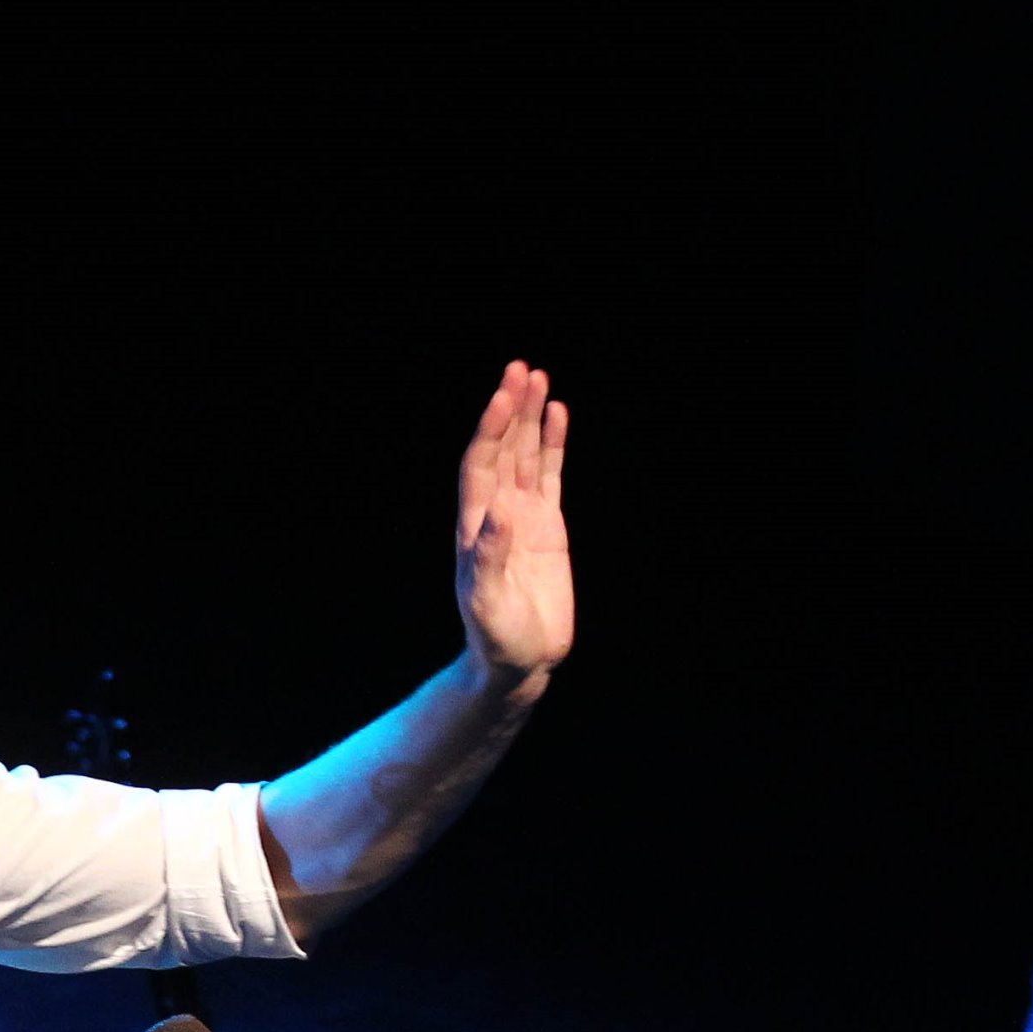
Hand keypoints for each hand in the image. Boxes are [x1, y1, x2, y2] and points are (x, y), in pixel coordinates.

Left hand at [453, 363, 570, 682]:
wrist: (520, 662)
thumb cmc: (497, 639)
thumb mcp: (487, 604)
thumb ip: (489, 560)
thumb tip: (496, 514)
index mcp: (474, 527)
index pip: (481, 466)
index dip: (490, 431)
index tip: (502, 397)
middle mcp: (496, 514)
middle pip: (503, 450)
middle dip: (510, 411)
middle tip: (521, 369)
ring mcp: (523, 517)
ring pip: (526, 456)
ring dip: (531, 419)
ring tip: (539, 378)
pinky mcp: (548, 528)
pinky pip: (550, 476)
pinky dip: (553, 446)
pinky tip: (558, 415)